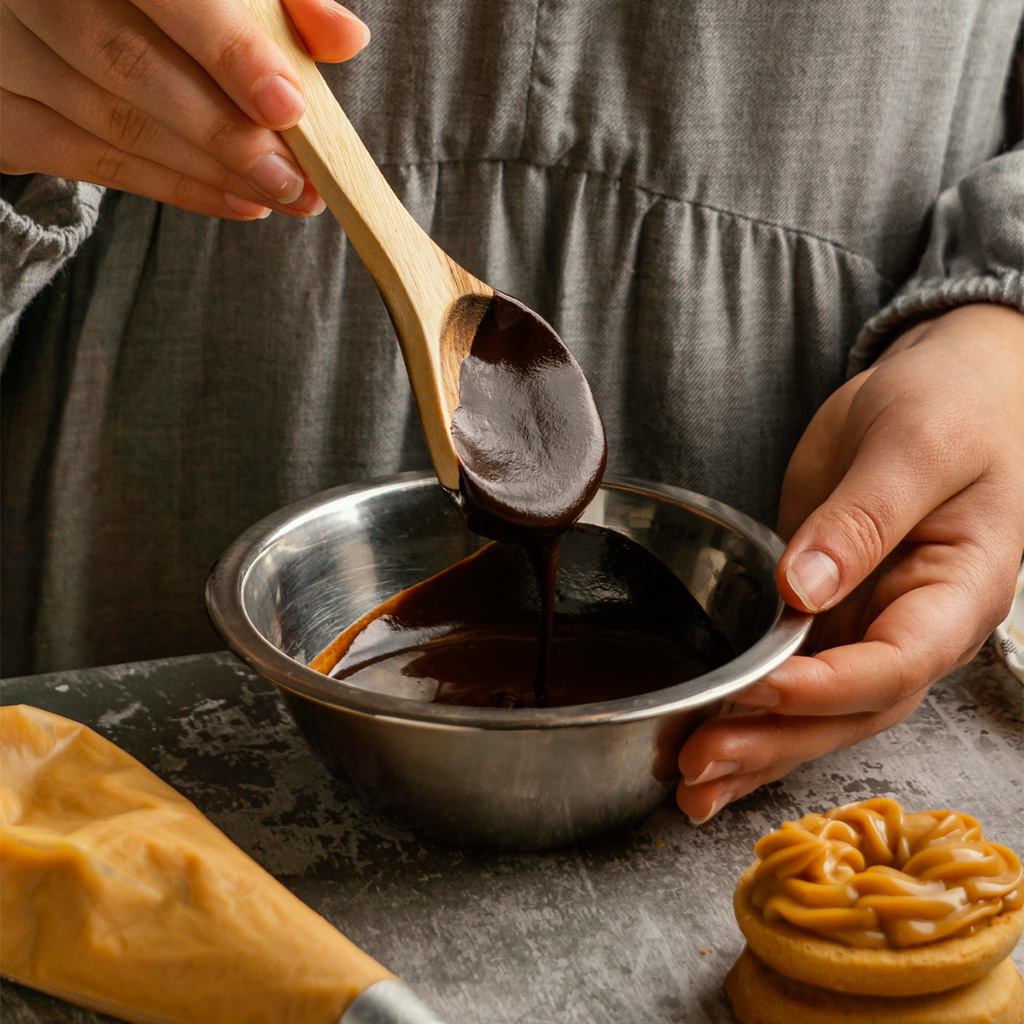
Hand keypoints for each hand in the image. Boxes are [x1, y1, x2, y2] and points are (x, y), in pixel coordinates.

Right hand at [1, 0, 368, 218]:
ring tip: (279, 195)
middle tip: (294, 179)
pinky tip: (236, 200)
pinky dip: (173, 188)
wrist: (56, 6)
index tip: (289, 106)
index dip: (228, 49)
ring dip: (207, 171)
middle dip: (224, 133)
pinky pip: (87, 162)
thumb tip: (344, 37)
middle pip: (129, 63)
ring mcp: (2, 47)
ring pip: (110, 122)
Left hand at [677, 302, 1023, 823]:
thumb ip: (864, 518)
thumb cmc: (951, 407)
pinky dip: (751, 717)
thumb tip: (802, 588)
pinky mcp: (830, 615)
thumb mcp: (915, 446)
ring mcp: (871, 626)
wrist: (947, 389)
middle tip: (700, 764)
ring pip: (819, 712)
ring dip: (757, 751)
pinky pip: (794, 680)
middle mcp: (917, 627)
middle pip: (850, 710)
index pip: (895, 663)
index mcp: (957, 593)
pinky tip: (707, 748)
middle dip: (775, 741)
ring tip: (689, 785)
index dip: (825, 687)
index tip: (757, 690)